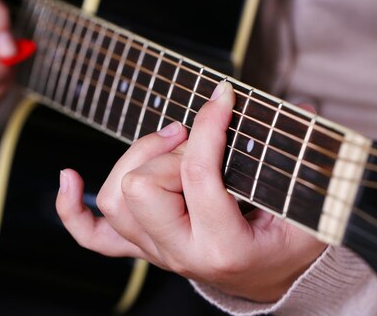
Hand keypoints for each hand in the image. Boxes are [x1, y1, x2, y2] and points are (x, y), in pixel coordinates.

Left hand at [56, 82, 325, 301]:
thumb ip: (302, 160)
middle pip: (140, 187)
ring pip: (114, 199)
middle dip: (168, 150)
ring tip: (170, 141)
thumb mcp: (307, 207)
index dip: (209, 125)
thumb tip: (300, 109)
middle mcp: (181, 254)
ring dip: (136, 159)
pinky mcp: (144, 248)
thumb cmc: (293, 244)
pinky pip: (94, 235)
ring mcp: (156, 252)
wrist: (275, 278)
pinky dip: (73, 209)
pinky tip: (69, 179)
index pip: (198, 174)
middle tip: (196, 135)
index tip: (224, 96)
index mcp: (224, 248)